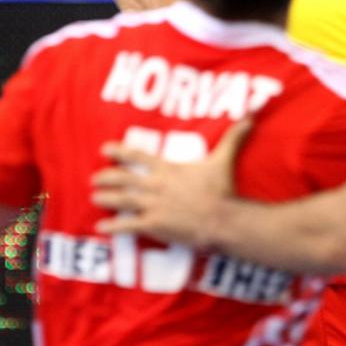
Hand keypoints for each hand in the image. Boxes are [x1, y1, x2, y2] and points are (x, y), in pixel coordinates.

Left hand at [91, 117, 253, 246]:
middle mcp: (156, 185)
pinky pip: (128, 226)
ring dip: (105, 199)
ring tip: (94, 197)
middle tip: (95, 178)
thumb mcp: (224, 160)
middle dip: (107, 177)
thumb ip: (233, 138)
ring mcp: (153, 206)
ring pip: (121, 200)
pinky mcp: (154, 225)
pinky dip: (112, 226)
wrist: (222, 219)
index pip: (139, 156)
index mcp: (168, 169)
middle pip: (124, 179)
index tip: (105, 149)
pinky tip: (100, 227)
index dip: (120, 152)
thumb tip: (250, 118)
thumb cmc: (222, 190)